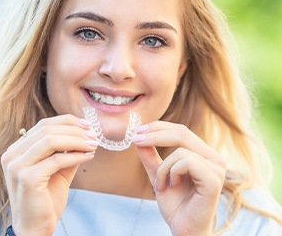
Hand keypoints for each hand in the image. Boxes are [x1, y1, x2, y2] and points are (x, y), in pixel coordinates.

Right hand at [1, 115, 97, 235]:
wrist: (35, 229)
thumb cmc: (45, 200)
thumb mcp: (57, 170)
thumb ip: (66, 151)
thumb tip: (85, 134)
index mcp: (16, 150)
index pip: (43, 125)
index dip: (67, 122)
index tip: (87, 125)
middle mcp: (12, 155)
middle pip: (47, 130)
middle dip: (74, 130)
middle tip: (94, 134)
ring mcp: (17, 166)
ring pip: (51, 141)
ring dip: (77, 140)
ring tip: (93, 144)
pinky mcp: (27, 178)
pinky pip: (57, 160)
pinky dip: (76, 156)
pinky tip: (89, 156)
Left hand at [133, 121, 225, 235]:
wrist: (184, 229)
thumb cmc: (175, 204)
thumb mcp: (158, 174)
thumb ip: (150, 156)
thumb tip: (138, 136)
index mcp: (204, 154)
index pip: (181, 131)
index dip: (158, 127)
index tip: (137, 131)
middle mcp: (214, 158)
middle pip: (181, 133)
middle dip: (154, 135)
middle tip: (136, 140)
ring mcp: (216, 168)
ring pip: (180, 150)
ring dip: (163, 167)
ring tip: (160, 184)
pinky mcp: (214, 180)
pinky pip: (186, 162)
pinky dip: (171, 172)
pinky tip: (171, 185)